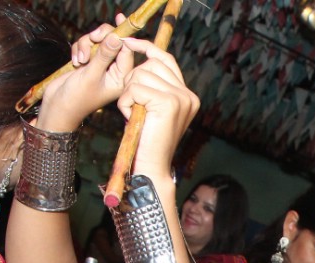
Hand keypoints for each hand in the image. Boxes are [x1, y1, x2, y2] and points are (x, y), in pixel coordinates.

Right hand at [37, 16, 133, 130]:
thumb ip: (104, 55)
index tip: (119, 20)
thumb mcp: (91, 75)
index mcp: (121, 78)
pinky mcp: (88, 62)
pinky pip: (87, 45)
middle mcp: (113, 71)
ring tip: (80, 59)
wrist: (57, 107)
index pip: (127, 51)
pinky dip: (79, 48)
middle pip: (113, 42)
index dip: (122, 35)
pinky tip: (75, 61)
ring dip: (86, 45)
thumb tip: (116, 37)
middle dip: (101, 38)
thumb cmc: (76, 98)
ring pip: (98, 41)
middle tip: (93, 38)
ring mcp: (100, 66)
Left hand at [117, 38, 199, 180]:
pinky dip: (126, 103)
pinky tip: (132, 119)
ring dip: (128, 94)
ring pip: (140, 75)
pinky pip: (135, 88)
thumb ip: (154, 87)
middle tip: (132, 104)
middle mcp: (188, 95)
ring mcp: (180, 98)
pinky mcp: (168, 103)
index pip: (166, 59)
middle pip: (151, 64)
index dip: (147, 48)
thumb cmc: (147, 141)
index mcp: (187, 95)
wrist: (152, 167)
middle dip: (133, 80)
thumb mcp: (152, 109)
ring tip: (134, 115)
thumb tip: (143, 59)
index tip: (130, 43)